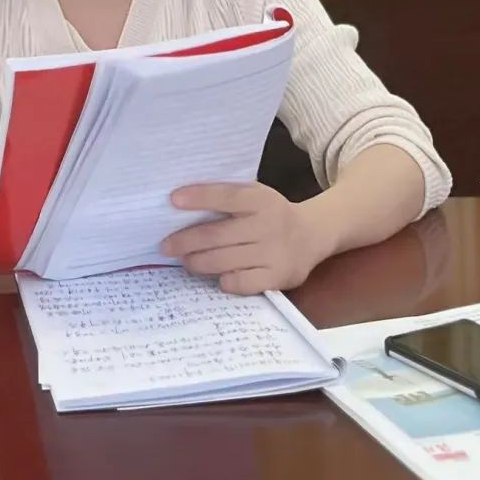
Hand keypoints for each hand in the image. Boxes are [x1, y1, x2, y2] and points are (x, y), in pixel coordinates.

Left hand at [160, 183, 334, 295]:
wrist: (314, 234)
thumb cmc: (271, 214)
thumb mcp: (256, 196)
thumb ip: (228, 199)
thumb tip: (180, 205)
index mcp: (260, 199)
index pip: (225, 196)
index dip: (198, 197)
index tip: (172, 200)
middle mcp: (268, 224)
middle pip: (217, 234)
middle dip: (185, 241)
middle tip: (166, 246)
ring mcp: (274, 252)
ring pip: (224, 260)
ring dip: (198, 262)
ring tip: (186, 261)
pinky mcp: (278, 277)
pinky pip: (242, 283)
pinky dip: (225, 281)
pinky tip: (218, 278)